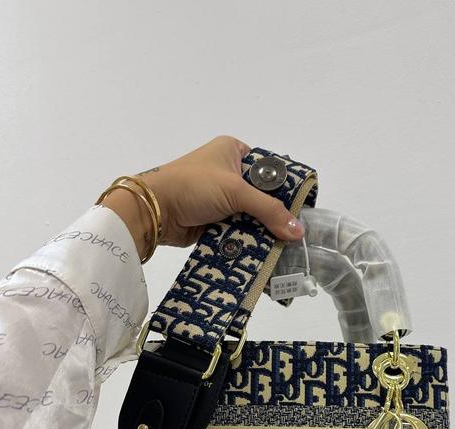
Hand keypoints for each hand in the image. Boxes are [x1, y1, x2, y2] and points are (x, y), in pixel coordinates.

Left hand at [100, 136, 305, 259]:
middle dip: (273, 215)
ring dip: (260, 231)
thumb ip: (268, 211)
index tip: (299, 209)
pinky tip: (262, 252)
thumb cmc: (193, 186)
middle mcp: (227, 172)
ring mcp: (219, 199)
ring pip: (250, 216)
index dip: (283, 189)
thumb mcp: (235, 191)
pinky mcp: (213, 221)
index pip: (268, 169)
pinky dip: (246, 240)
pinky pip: (237, 231)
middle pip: (261, 196)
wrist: (155, 211)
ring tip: (282, 247)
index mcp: (232, 151)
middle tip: (293, 234)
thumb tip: (298, 232)